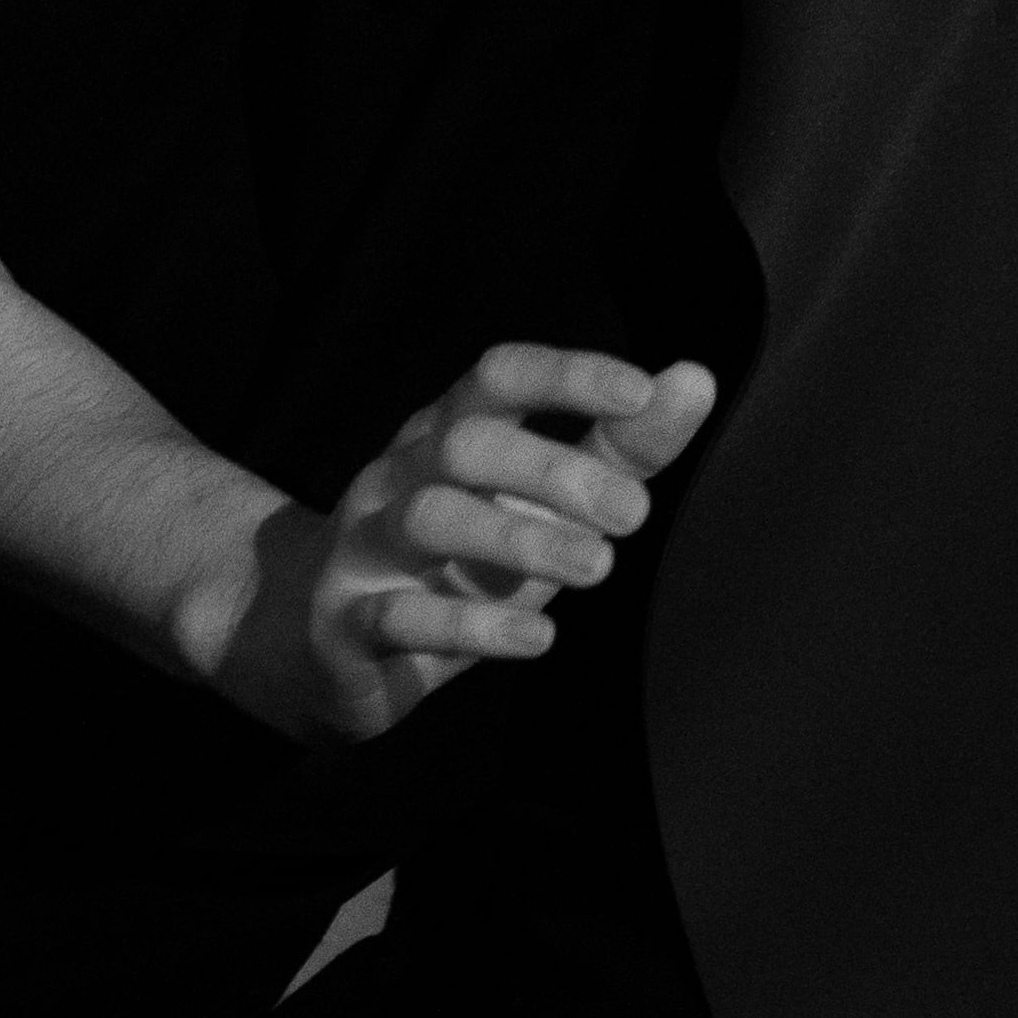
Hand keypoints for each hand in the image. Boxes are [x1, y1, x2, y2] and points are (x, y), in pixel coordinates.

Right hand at [205, 343, 717, 747]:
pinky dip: (471, 627)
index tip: (638, 389)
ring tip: (598, 566)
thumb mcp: (543, 507)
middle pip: (464, 444)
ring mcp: (366, 547)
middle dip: (552, 471)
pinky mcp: (346, 622)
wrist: (322, 642)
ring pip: (429, 519)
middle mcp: (400, 477)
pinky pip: (399, 616)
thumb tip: (695, 377)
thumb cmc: (459, 563)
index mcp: (446, 436)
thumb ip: (618, 448)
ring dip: (518, 538)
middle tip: (635, 512)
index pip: (495, 378)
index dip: (563, 375)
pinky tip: (540, 637)